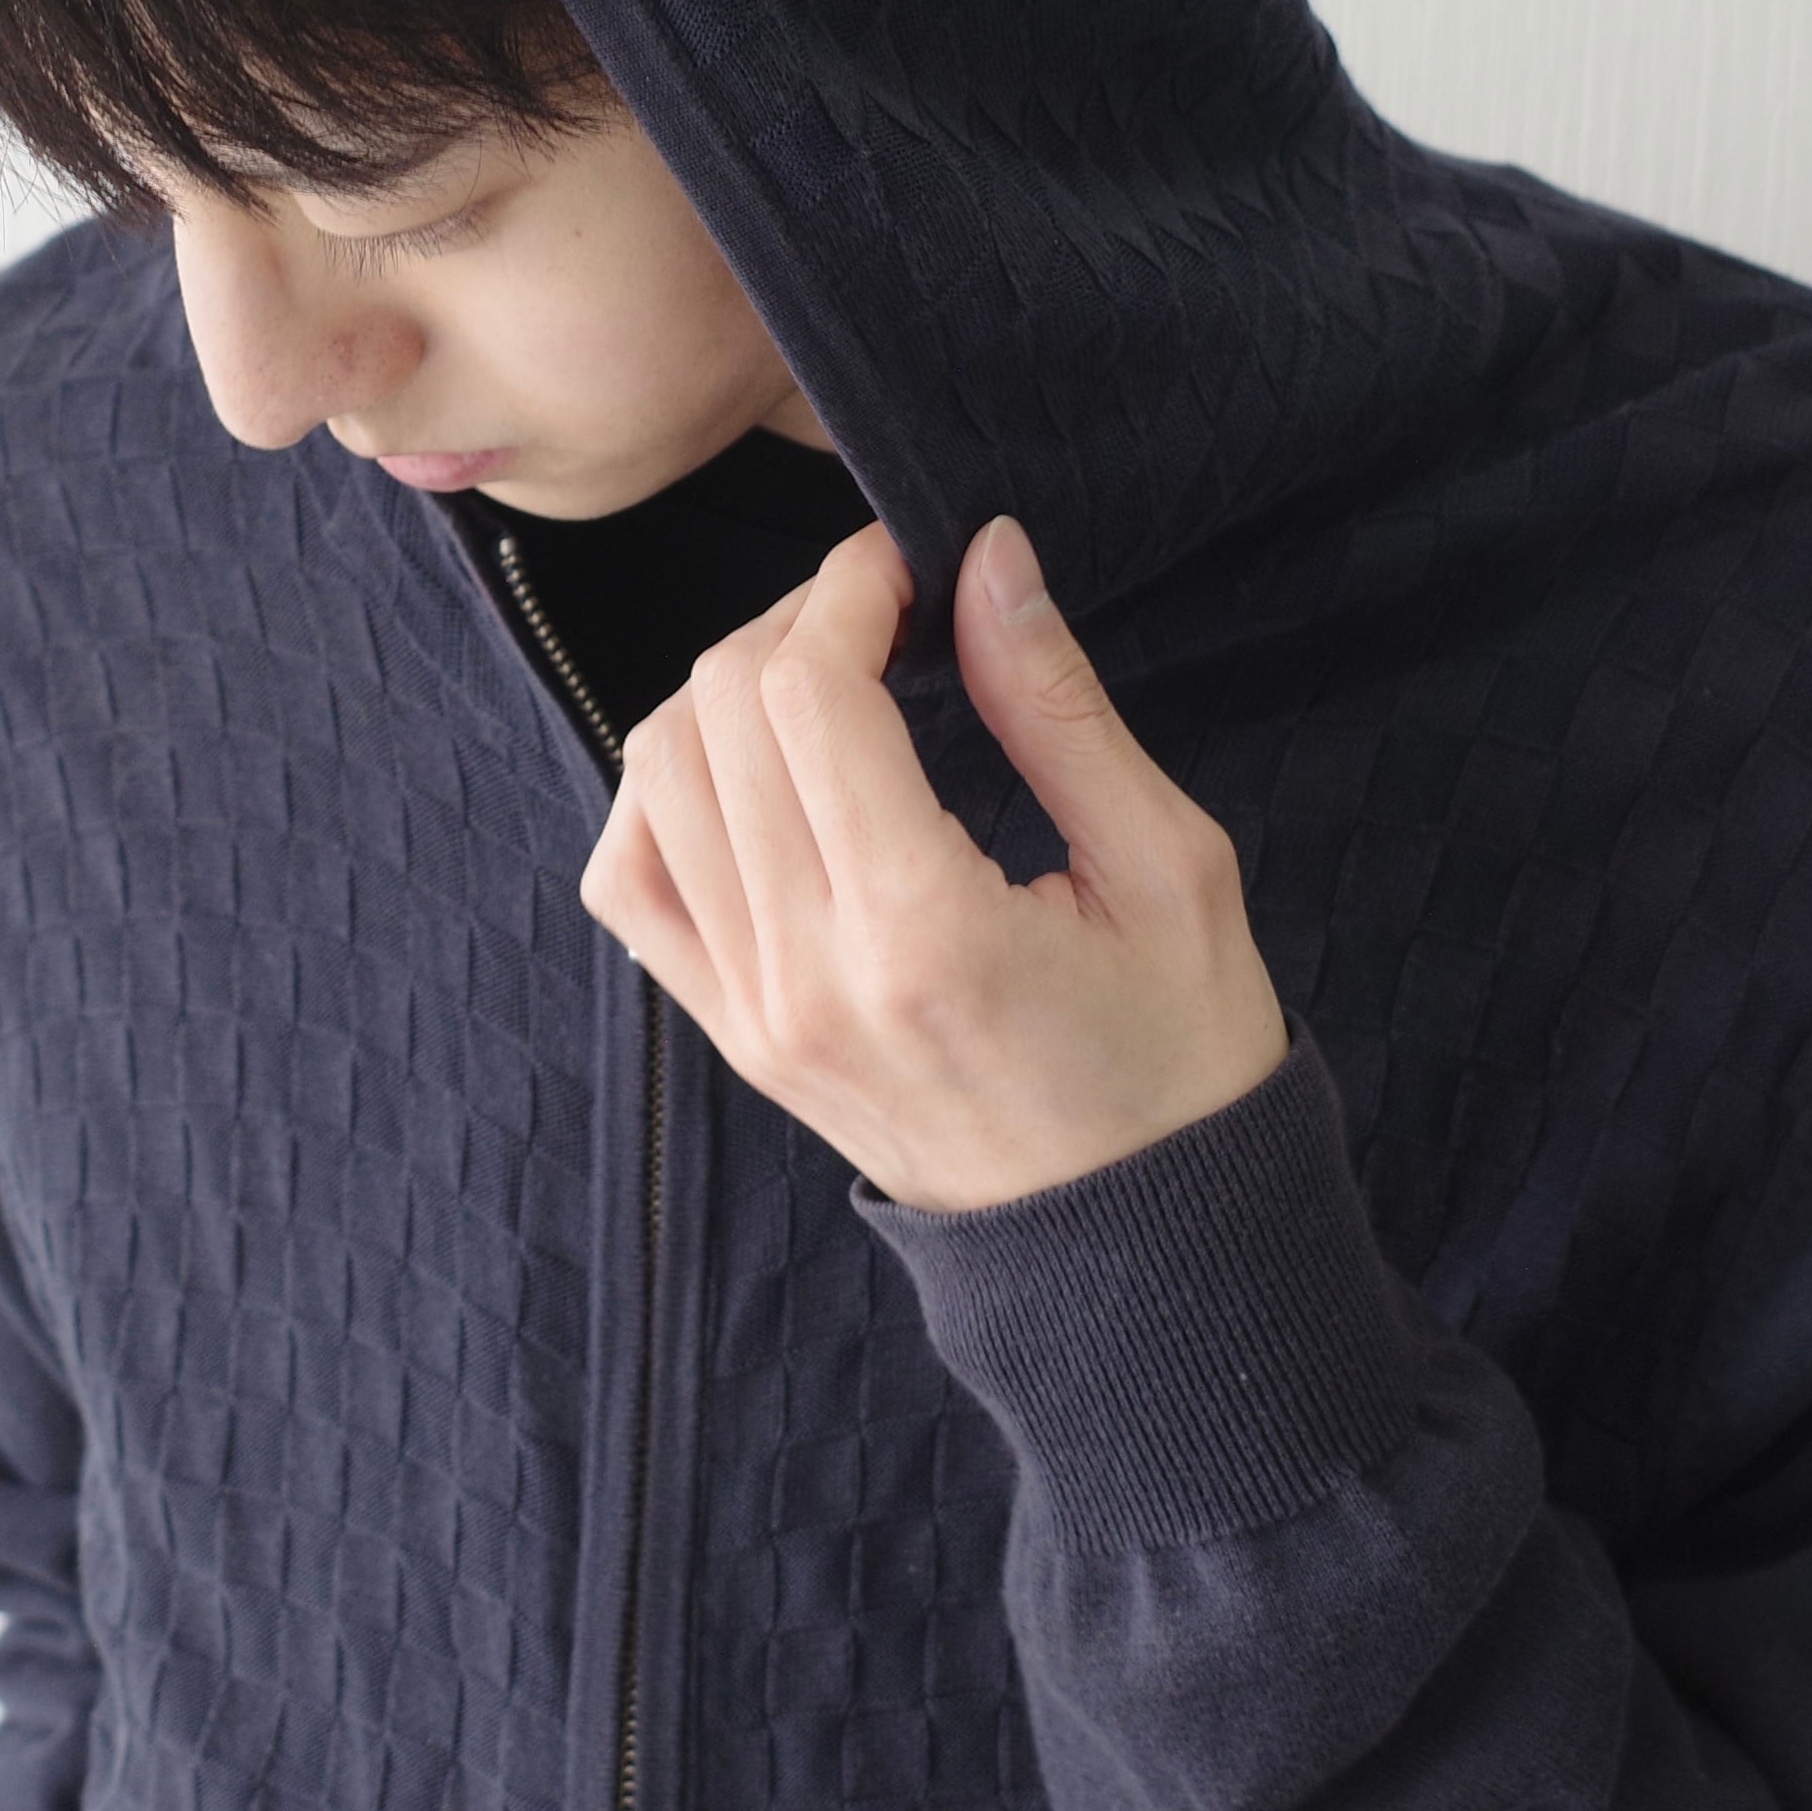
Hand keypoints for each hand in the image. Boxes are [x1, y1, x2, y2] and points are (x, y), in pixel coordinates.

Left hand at [579, 512, 1289, 1213]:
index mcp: (923, 935)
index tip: (911, 562)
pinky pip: (629, 881)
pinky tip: (752, 773)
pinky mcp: (733, 1037)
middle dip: (794, 621)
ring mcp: (753, 1015)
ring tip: (829, 681)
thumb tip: (985, 558)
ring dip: (728, 694)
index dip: (848, 586)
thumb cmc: (1181, 1065)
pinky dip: (662, 795)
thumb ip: (1058, 709)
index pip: (808, 695)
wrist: (1139, 1252)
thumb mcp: (1170, 873)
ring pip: (654, 780)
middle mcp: (808, 978)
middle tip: (885, 610)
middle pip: (719, 717)